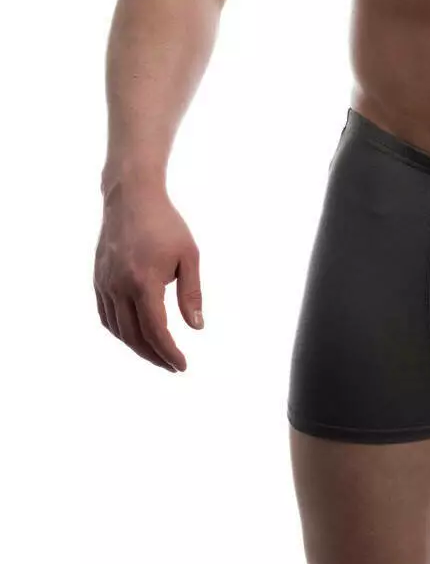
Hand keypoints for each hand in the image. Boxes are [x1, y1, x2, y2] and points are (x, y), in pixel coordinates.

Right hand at [94, 186, 203, 371]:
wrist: (131, 198)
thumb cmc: (165, 224)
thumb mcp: (188, 256)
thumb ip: (191, 293)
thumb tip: (196, 327)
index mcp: (144, 282)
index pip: (155, 330)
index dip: (169, 352)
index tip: (182, 365)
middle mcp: (119, 287)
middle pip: (134, 336)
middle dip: (154, 356)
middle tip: (173, 366)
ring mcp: (105, 283)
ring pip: (117, 329)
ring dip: (137, 347)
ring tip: (157, 354)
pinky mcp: (98, 279)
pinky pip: (106, 315)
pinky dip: (120, 331)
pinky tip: (135, 335)